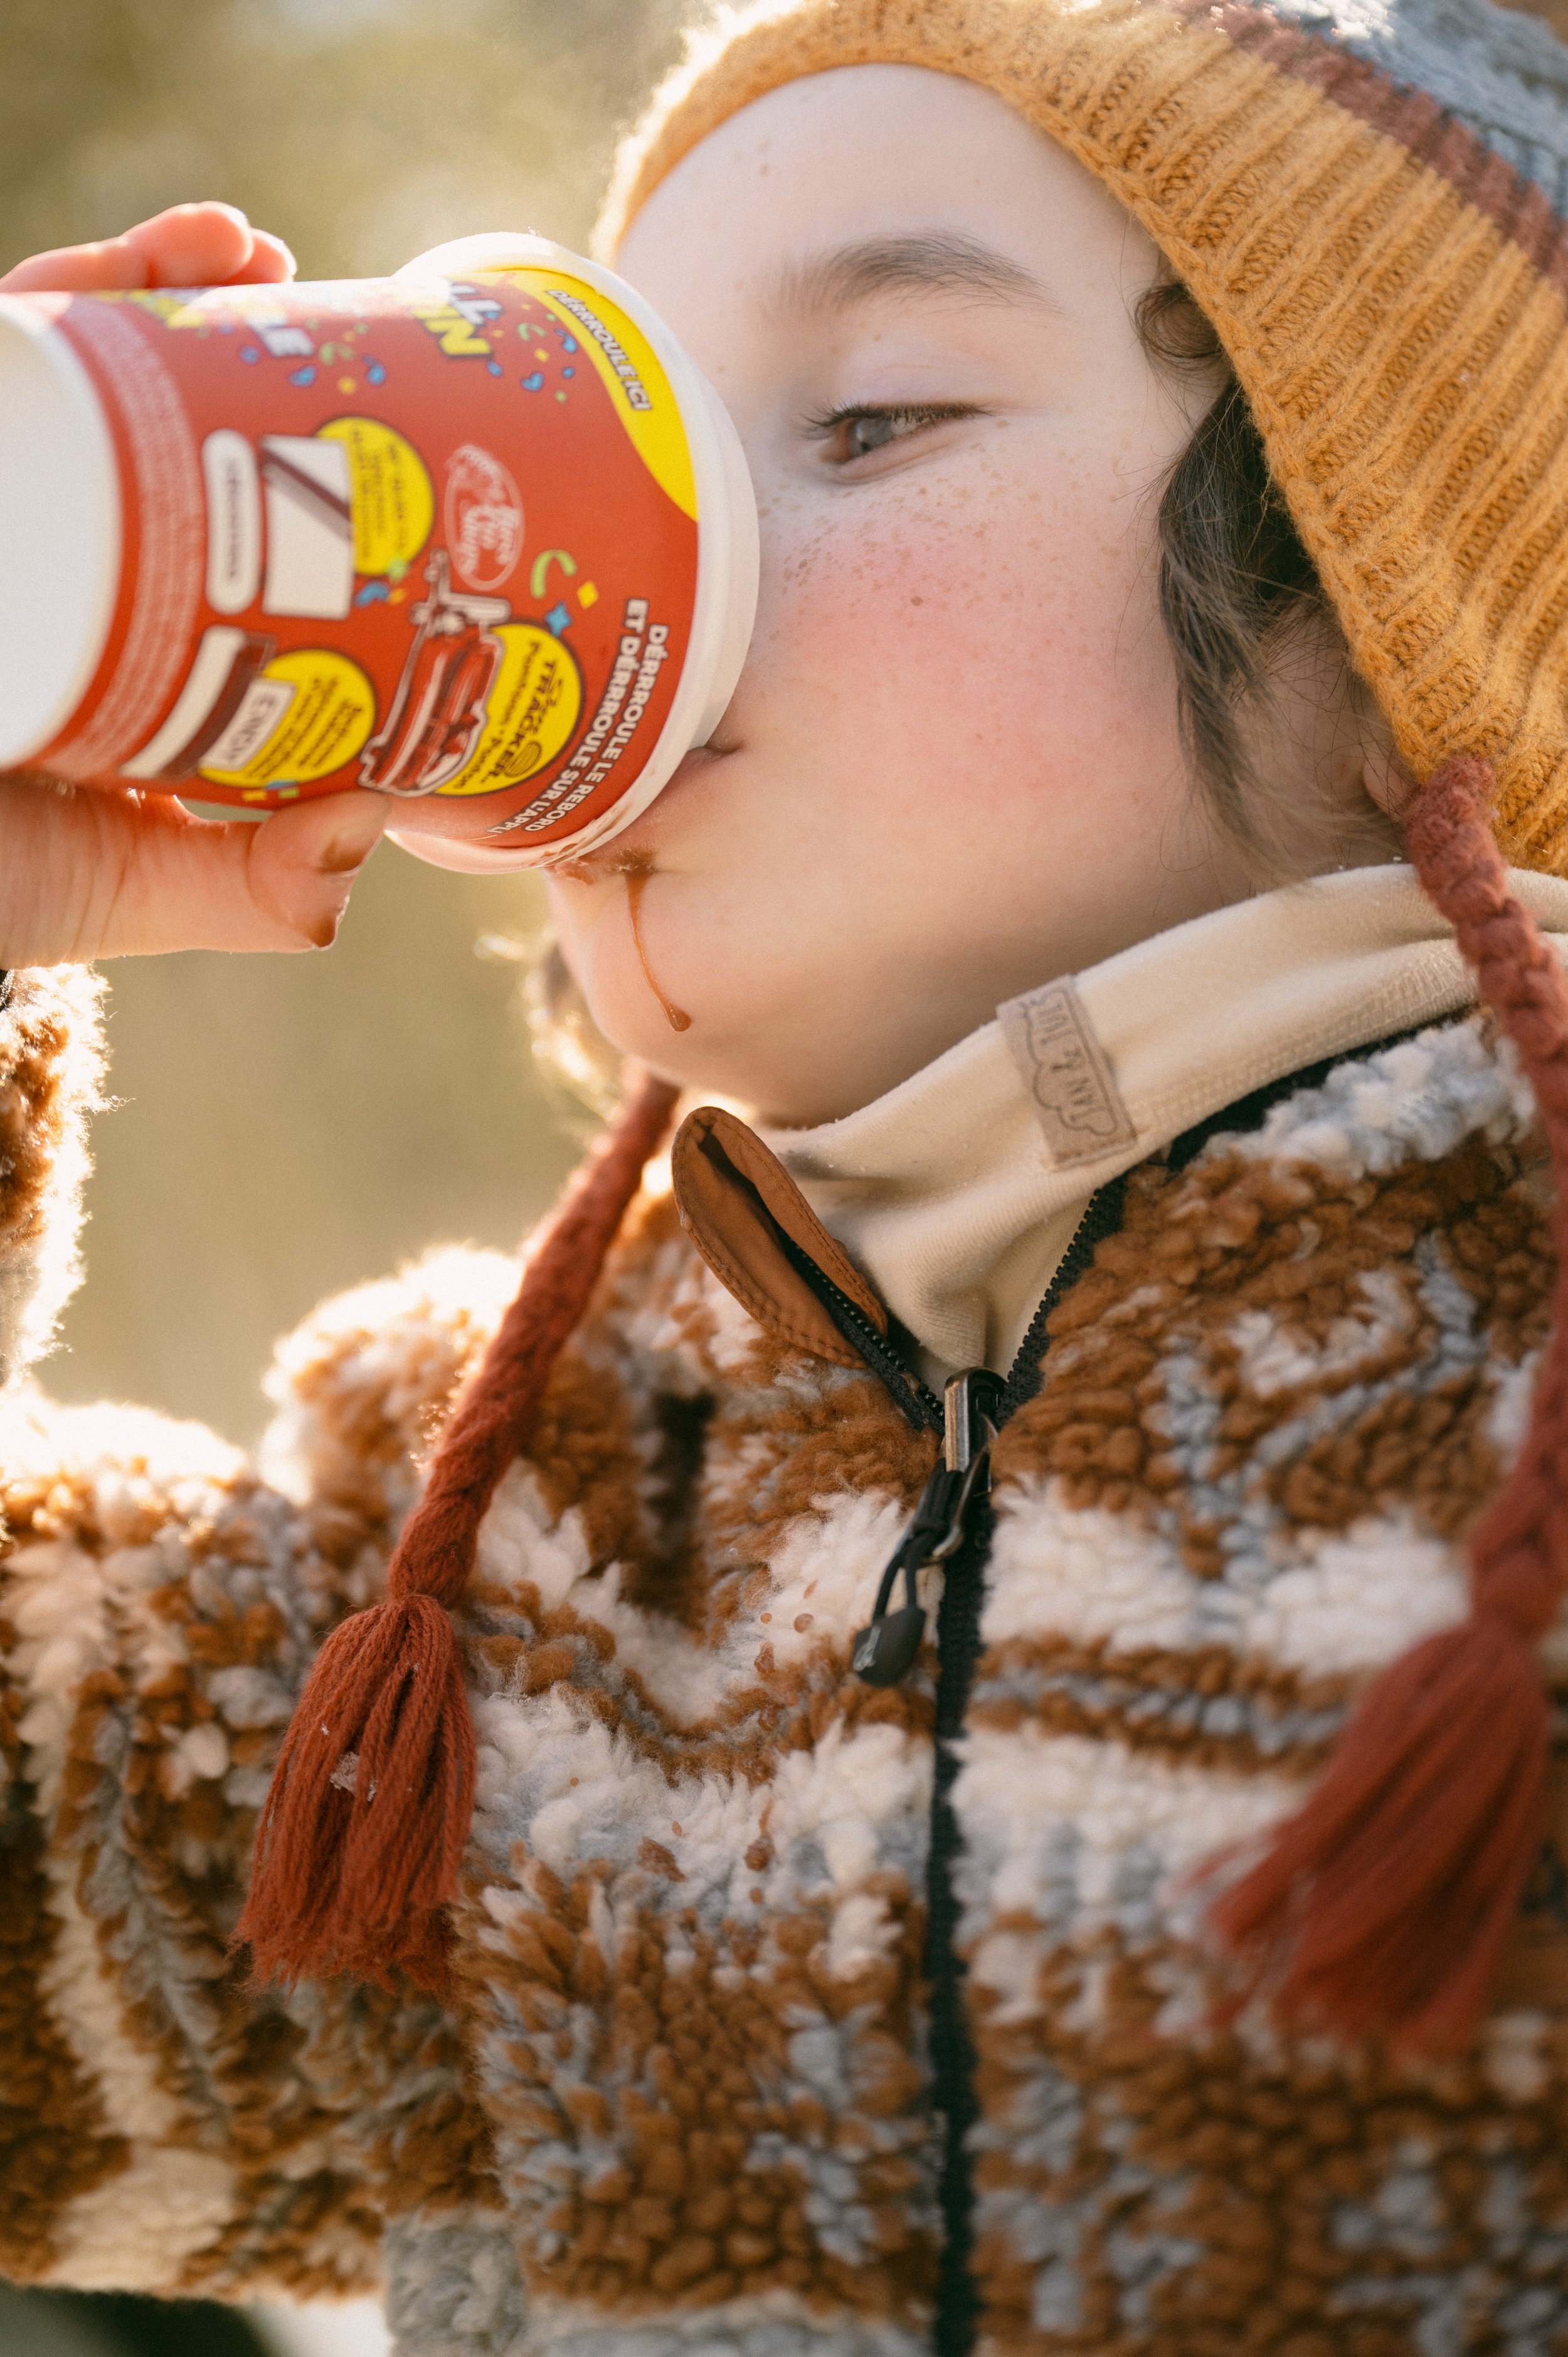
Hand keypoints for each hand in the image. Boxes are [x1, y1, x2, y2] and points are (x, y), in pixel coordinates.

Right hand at [0, 204, 385, 965]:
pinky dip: (41, 304)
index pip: (190, 511)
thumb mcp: (132, 885)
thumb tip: (378, 817)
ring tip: (235, 247)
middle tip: (295, 290)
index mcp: (108, 630)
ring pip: (47, 368)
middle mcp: (43, 557)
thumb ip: (255, 883)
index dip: (261, 446)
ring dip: (136, 281)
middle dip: (211, 332)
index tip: (351, 407)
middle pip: (130, 416)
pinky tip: (111, 264)